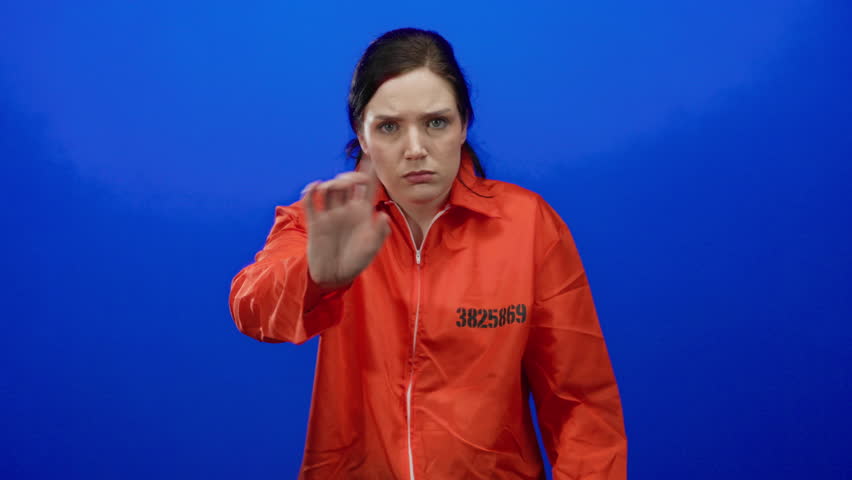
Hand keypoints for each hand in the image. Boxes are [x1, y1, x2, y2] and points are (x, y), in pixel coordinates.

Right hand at [302, 162, 390, 289]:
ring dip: (332, 184)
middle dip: (350, 176)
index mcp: (362, 213)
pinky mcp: (315, 222)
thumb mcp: (371, 250)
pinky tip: (316, 187)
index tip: (371, 156)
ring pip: (329, 190)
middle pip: (347, 184)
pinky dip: (311, 191)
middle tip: (354, 180)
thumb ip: (379, 234)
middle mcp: (346, 210)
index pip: (367, 188)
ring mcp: (330, 214)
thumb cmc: (356, 262)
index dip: (369, 172)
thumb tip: (383, 216)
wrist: (334, 276)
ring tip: (336, 187)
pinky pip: (311, 201)